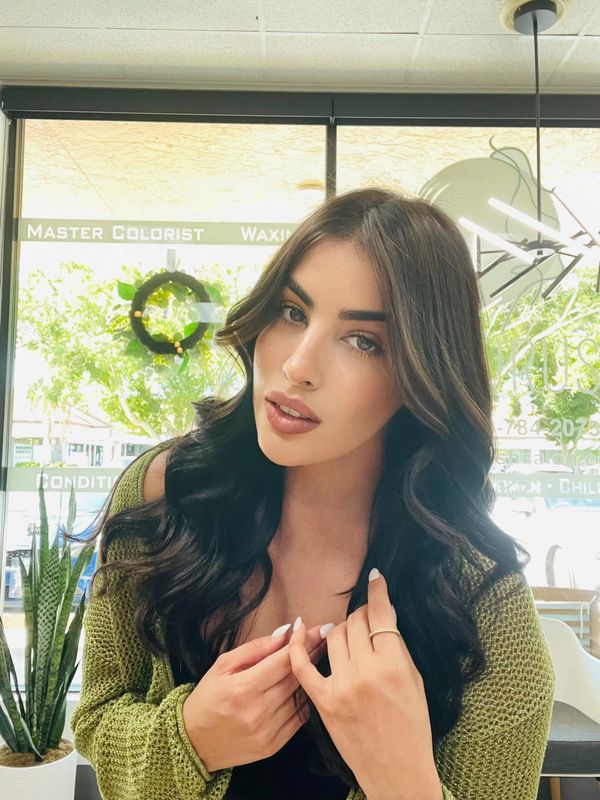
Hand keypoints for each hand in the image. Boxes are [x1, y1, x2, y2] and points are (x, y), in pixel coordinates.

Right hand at [182, 622, 327, 772]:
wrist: (193, 743)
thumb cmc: (207, 698)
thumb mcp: (222, 666)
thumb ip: (254, 649)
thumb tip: (283, 634)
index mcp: (243, 688)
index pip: (283, 661)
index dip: (301, 642)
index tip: (313, 628)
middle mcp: (258, 711)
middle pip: (296, 677)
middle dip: (311, 654)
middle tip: (323, 638)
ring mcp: (268, 732)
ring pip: (300, 698)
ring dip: (311, 677)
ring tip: (318, 658)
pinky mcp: (273, 746)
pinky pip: (299, 719)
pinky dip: (304, 701)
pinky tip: (307, 687)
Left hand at [288, 568, 439, 799]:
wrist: (397, 771)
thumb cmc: (412, 727)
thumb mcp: (414, 681)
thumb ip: (397, 648)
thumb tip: (383, 615)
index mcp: (394, 665)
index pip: (381, 616)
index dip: (378, 592)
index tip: (376, 578)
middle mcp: (366, 672)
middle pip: (357, 623)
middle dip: (363, 614)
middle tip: (367, 617)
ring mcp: (341, 687)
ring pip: (334, 637)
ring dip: (342, 629)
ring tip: (349, 633)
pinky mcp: (323, 702)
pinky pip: (303, 666)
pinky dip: (299, 646)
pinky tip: (299, 630)